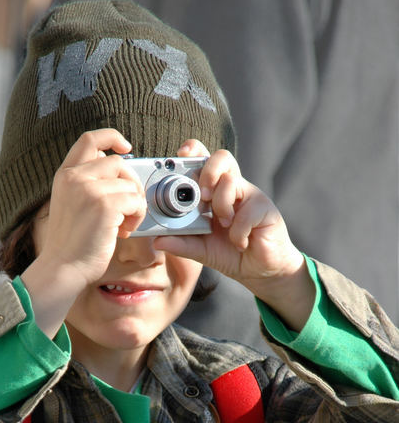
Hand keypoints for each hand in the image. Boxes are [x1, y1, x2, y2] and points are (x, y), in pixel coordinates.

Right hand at [21, 129, 145, 336]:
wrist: (62, 268)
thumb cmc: (71, 244)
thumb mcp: (71, 204)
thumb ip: (88, 185)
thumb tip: (121, 175)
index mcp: (65, 175)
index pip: (90, 139)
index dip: (112, 137)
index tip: (127, 148)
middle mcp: (75, 177)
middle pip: (118, 162)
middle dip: (131, 183)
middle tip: (128, 208)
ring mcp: (90, 189)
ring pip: (130, 184)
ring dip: (134, 205)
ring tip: (123, 225)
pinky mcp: (105, 205)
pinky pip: (135, 201)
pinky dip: (136, 216)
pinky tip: (124, 231)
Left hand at [155, 140, 314, 330]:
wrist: (259, 271)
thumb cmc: (231, 254)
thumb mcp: (201, 250)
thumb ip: (181, 244)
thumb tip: (157, 240)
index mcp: (214, 192)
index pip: (204, 160)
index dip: (194, 151)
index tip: (181, 155)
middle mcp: (232, 188)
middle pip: (221, 157)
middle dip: (207, 171)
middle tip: (202, 196)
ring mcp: (250, 195)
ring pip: (231, 181)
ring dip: (221, 204)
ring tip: (223, 225)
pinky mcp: (265, 209)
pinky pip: (247, 212)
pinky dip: (238, 232)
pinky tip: (240, 243)